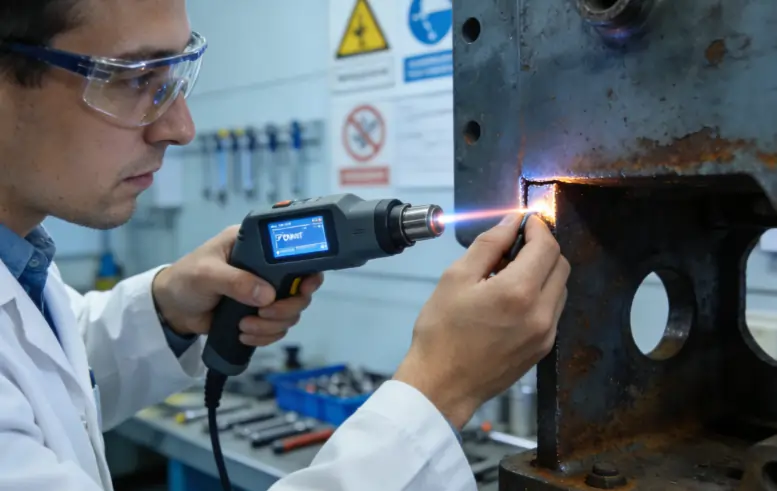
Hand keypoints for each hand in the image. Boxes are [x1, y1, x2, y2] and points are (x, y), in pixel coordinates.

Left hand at [151, 226, 323, 345]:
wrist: (172, 310)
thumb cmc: (185, 280)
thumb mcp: (206, 274)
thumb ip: (235, 281)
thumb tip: (267, 295)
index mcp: (255, 246)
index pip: (293, 253)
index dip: (306, 271)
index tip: (303, 288)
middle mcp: (266, 267)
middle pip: (300, 288)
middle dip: (287, 307)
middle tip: (265, 314)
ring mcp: (265, 291)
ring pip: (292, 311)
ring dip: (273, 325)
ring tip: (246, 326)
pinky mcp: (260, 313)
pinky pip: (278, 327)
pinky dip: (266, 335)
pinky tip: (245, 334)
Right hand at [394, 213, 568, 428]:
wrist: (442, 385)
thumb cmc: (441, 331)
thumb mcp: (456, 278)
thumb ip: (488, 245)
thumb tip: (511, 222)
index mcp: (518, 292)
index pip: (546, 246)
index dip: (538, 228)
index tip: (524, 221)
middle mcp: (541, 313)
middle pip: (560, 265)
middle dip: (542, 248)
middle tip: (514, 246)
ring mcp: (546, 334)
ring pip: (560, 288)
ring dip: (543, 272)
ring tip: (509, 274)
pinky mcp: (543, 349)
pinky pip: (553, 310)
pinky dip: (540, 295)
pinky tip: (512, 299)